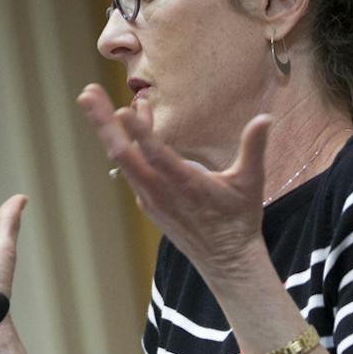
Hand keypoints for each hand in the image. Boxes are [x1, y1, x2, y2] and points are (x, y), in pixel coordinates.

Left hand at [78, 83, 272, 285]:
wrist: (225, 260)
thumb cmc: (239, 220)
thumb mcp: (250, 183)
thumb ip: (253, 149)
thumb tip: (266, 118)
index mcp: (185, 185)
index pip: (157, 156)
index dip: (140, 132)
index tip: (123, 109)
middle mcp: (160, 191)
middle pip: (123, 154)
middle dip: (102, 123)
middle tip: (86, 93)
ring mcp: (150, 198)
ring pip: (123, 159)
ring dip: (108, 129)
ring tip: (93, 98)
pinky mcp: (148, 202)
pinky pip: (132, 168)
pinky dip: (127, 144)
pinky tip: (129, 123)